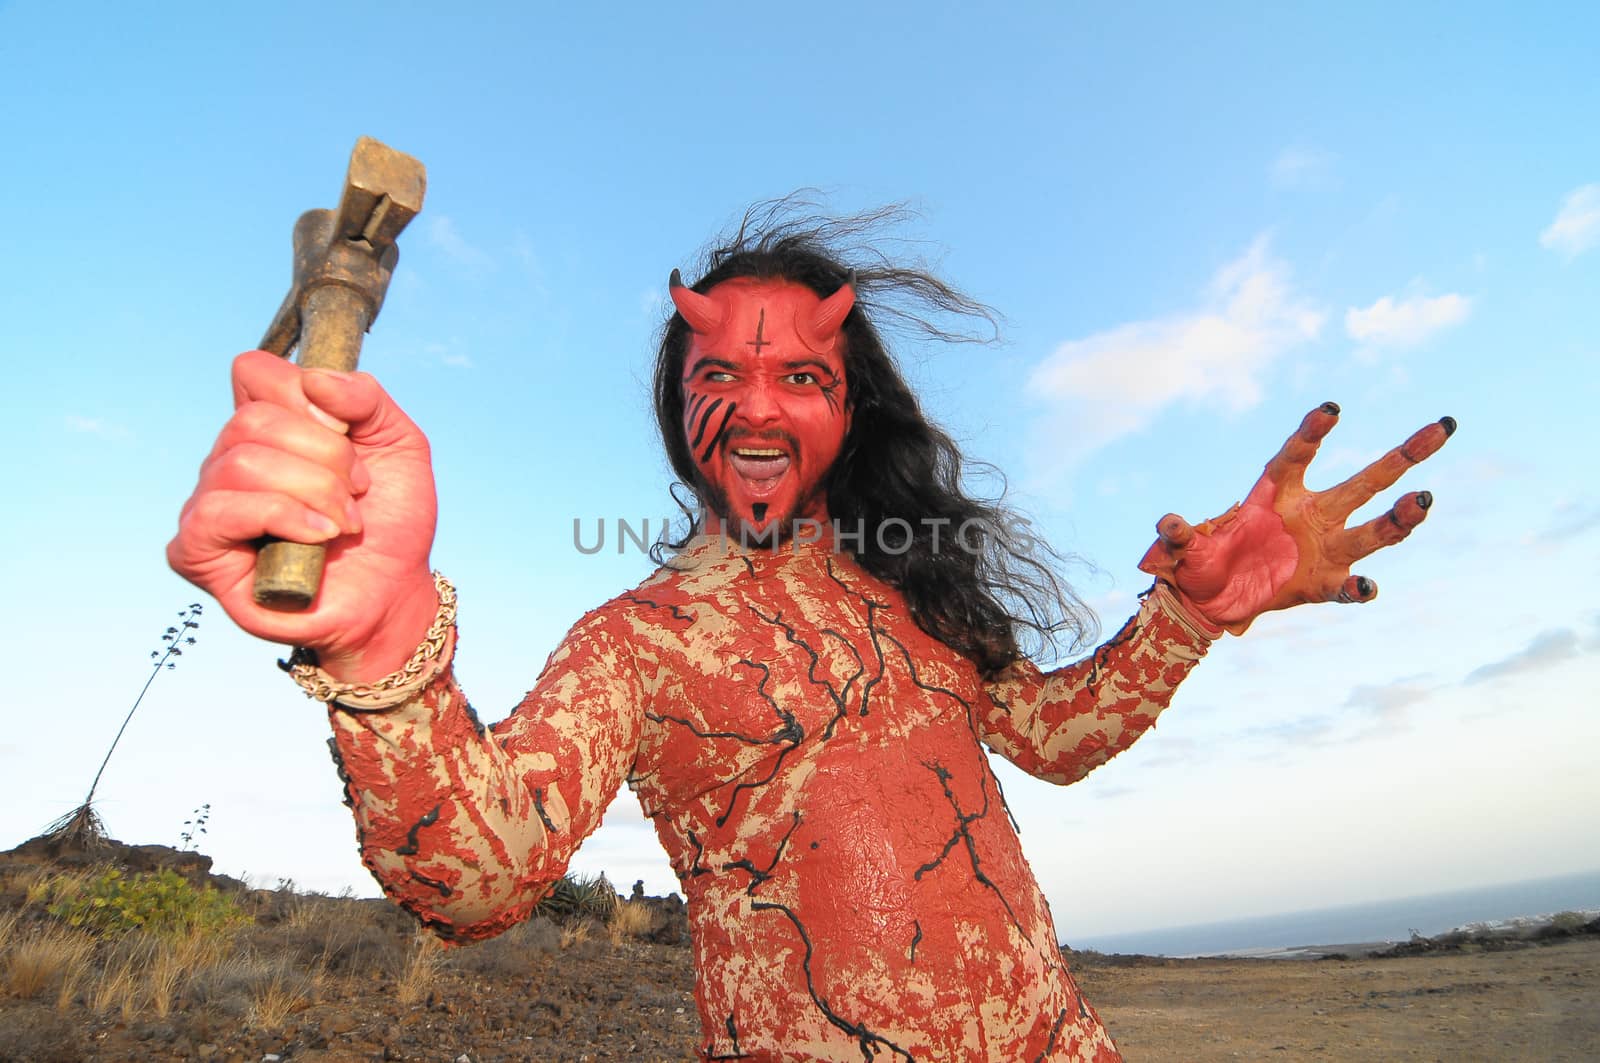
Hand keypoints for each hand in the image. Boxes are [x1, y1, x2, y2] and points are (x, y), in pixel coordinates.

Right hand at [167, 350, 440, 678]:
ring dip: (314, 491)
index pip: (253, 372)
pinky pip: (219, 512)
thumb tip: (313, 381)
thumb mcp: (400, 443)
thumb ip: (366, 398)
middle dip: (326, 456)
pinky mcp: (197, 552)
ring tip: (344, 524)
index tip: (349, 435)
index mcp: (268, 429)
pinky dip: (283, 517)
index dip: (304, 396)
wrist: (394, 593)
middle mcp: (229, 461)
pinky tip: (319, 538)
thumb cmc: (389, 521)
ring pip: (242, 463)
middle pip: (253, 419)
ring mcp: (209, 504)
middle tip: (358, 492)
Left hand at [1138, 402, 1454, 634]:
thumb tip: (1167, 523)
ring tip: (1423, 500)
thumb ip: (1178, 535)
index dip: (1313, 432)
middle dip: (1404, 455)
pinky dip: (1357, 589)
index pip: (1298, 455)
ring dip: (1398, 517)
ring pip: (1373, 530)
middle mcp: (1311, 514)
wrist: (1210, 602)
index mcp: (1276, 492)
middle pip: (1364, 481)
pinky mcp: (1323, 585)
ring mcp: (1324, 549)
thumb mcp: (1182, 549)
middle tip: (1442, 426)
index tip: (1331, 408)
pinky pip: (1347, 587)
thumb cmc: (1200, 561)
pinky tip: (1368, 587)